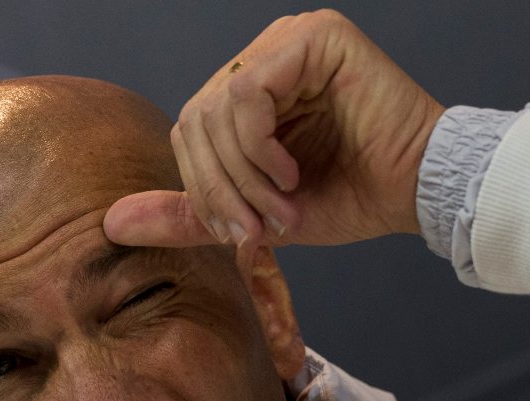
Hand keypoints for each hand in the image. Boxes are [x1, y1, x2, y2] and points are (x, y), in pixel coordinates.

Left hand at [104, 9, 444, 249]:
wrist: (417, 193)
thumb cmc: (350, 197)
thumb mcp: (254, 214)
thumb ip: (190, 212)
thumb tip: (112, 223)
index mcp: (249, 93)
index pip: (189, 132)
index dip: (203, 189)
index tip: (241, 233)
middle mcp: (264, 59)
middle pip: (194, 121)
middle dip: (220, 189)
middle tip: (260, 227)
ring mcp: (288, 43)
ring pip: (215, 110)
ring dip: (243, 177)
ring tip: (284, 206)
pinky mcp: (315, 38)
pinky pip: (246, 92)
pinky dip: (257, 147)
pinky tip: (290, 175)